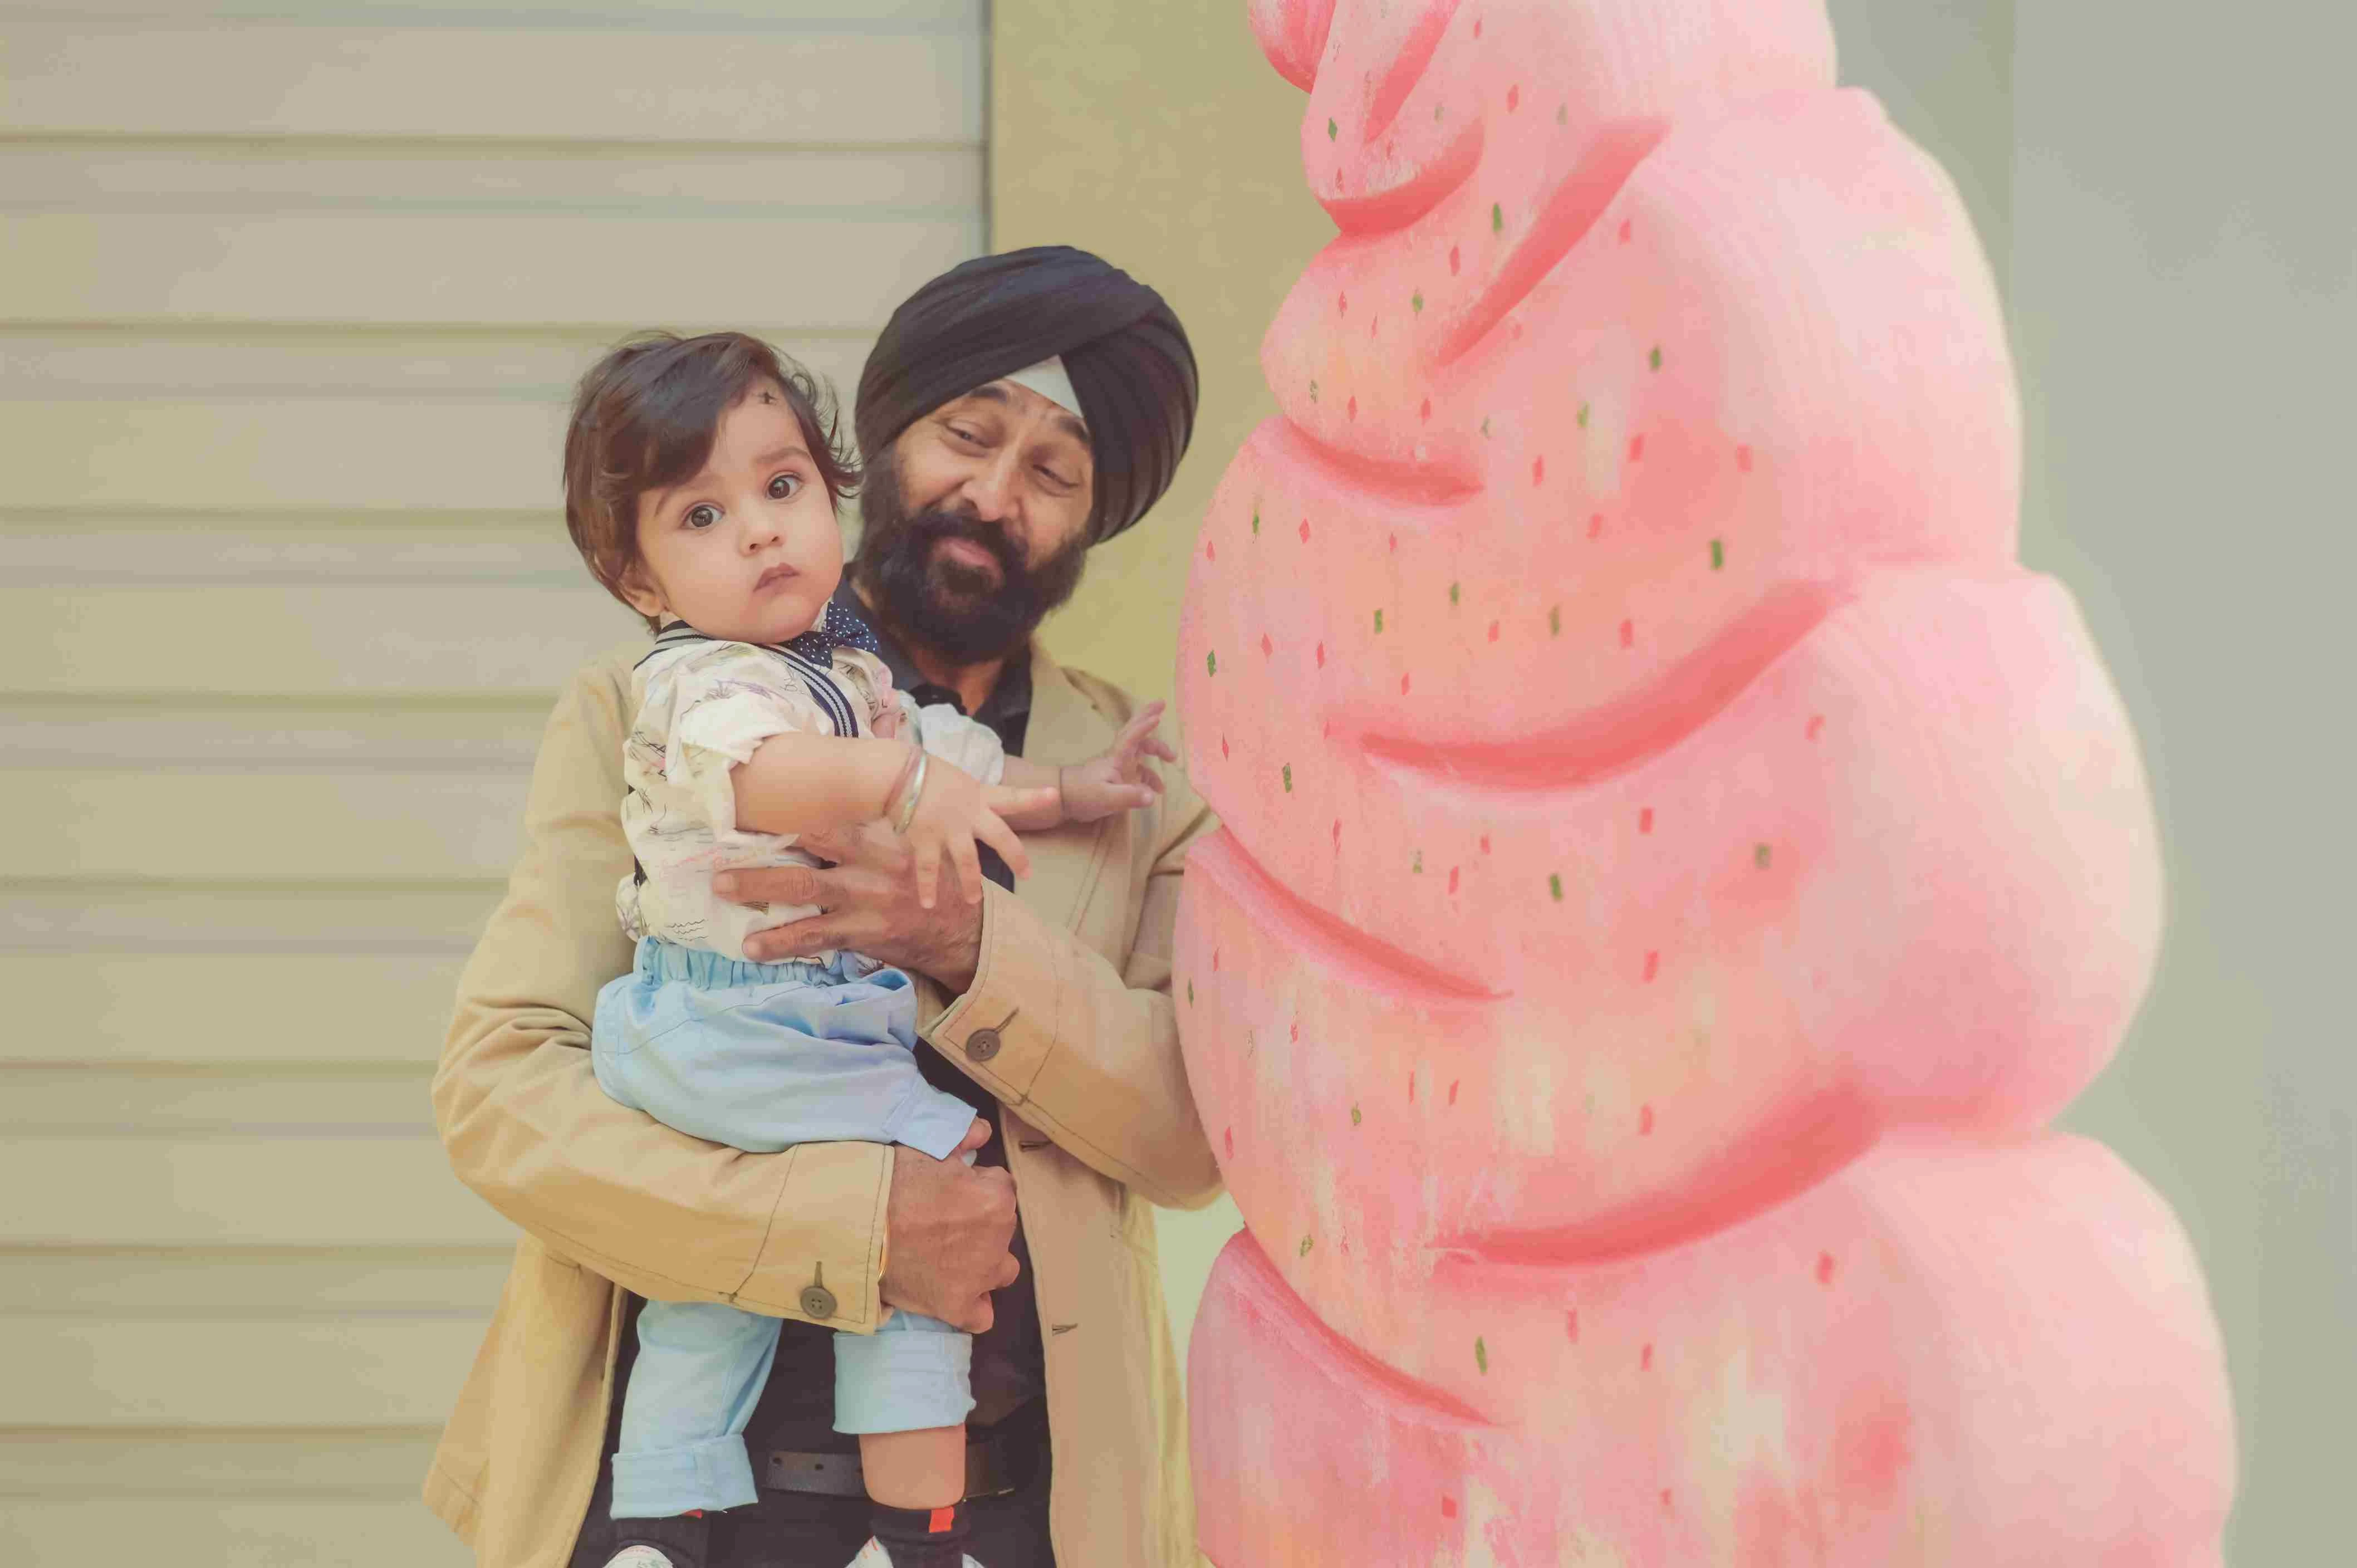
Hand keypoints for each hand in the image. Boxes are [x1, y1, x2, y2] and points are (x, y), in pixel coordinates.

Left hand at [717, 820, 984, 989]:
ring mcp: (864, 900)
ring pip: (804, 890)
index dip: (794, 806)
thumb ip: (884, 805)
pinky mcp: (862, 933)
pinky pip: (814, 938)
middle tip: (722, 849)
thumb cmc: (931, 877)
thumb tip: (881, 731)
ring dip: (759, 890)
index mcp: (883, 836)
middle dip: (765, 849)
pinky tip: (751, 948)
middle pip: (810, 848)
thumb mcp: (915, 836)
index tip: (754, 798)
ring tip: (721, 889)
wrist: (963, 930)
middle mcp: (870, 864)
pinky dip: (781, 943)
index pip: (833, 814)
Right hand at [882, 1118, 1018, 1332]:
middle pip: (1001, 1230)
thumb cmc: (892, 1182)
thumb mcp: (929, 1148)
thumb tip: (983, 1132)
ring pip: (1000, 1271)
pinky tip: (952, 1293)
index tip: (949, 1192)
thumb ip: (964, 1137)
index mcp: (996, 1198)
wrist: (857, 1224)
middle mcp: (998, 1238)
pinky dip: (971, 1306)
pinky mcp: (957, 1306)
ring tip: (950, 1258)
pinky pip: (981, 1315)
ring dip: (983, 1265)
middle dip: (979, 1225)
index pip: (1000, 1189)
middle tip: (942, 1222)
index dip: (974, 1189)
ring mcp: (979, 1276)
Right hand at [900, 755, 1028, 908]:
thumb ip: (969, 797)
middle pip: (1000, 837)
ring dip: (971, 883)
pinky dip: (928, 888)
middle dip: (1015, 857)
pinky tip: (928, 905)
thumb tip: (974, 809)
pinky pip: (928, 869)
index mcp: (978, 795)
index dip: (1033, 797)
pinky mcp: (926, 839)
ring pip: (968, 861)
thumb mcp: (954, 780)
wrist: (894, 773)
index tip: (1054, 795)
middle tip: (1027, 874)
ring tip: (972, 900)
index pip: (1011, 795)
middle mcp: (968, 814)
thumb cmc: (923, 774)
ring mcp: (948, 828)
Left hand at [1056, 701, 1174, 822]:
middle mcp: (1119, 758)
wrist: (1064, 799)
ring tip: (1172, 759)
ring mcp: (1119, 768)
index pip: (1132, 737)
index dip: (1144, 726)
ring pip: (1141, 753)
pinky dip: (1150, 778)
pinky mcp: (1119, 779)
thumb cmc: (1083, 794)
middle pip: (1137, 734)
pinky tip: (1157, 791)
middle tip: (1162, 705)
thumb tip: (1152, 796)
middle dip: (1148, 718)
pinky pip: (1139, 773)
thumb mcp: (1107, 797)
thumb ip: (1129, 796)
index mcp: (1116, 758)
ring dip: (1156, 752)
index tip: (1158, 717)